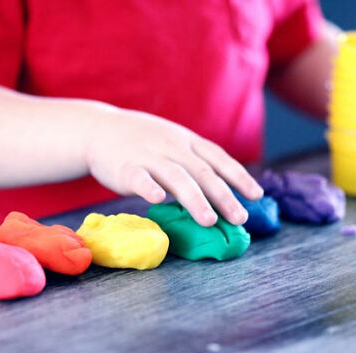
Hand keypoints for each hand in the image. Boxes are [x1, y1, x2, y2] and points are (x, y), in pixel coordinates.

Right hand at [85, 107, 263, 226]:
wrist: (98, 129)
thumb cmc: (142, 141)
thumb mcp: (172, 142)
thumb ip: (194, 161)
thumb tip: (224, 189)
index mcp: (186, 141)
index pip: (218, 158)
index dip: (239, 176)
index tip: (257, 195)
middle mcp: (172, 146)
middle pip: (202, 172)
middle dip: (224, 195)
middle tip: (240, 218)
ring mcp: (148, 156)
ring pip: (176, 177)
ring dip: (195, 199)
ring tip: (209, 221)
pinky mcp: (125, 168)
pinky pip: (139, 178)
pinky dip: (149, 188)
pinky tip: (159, 200)